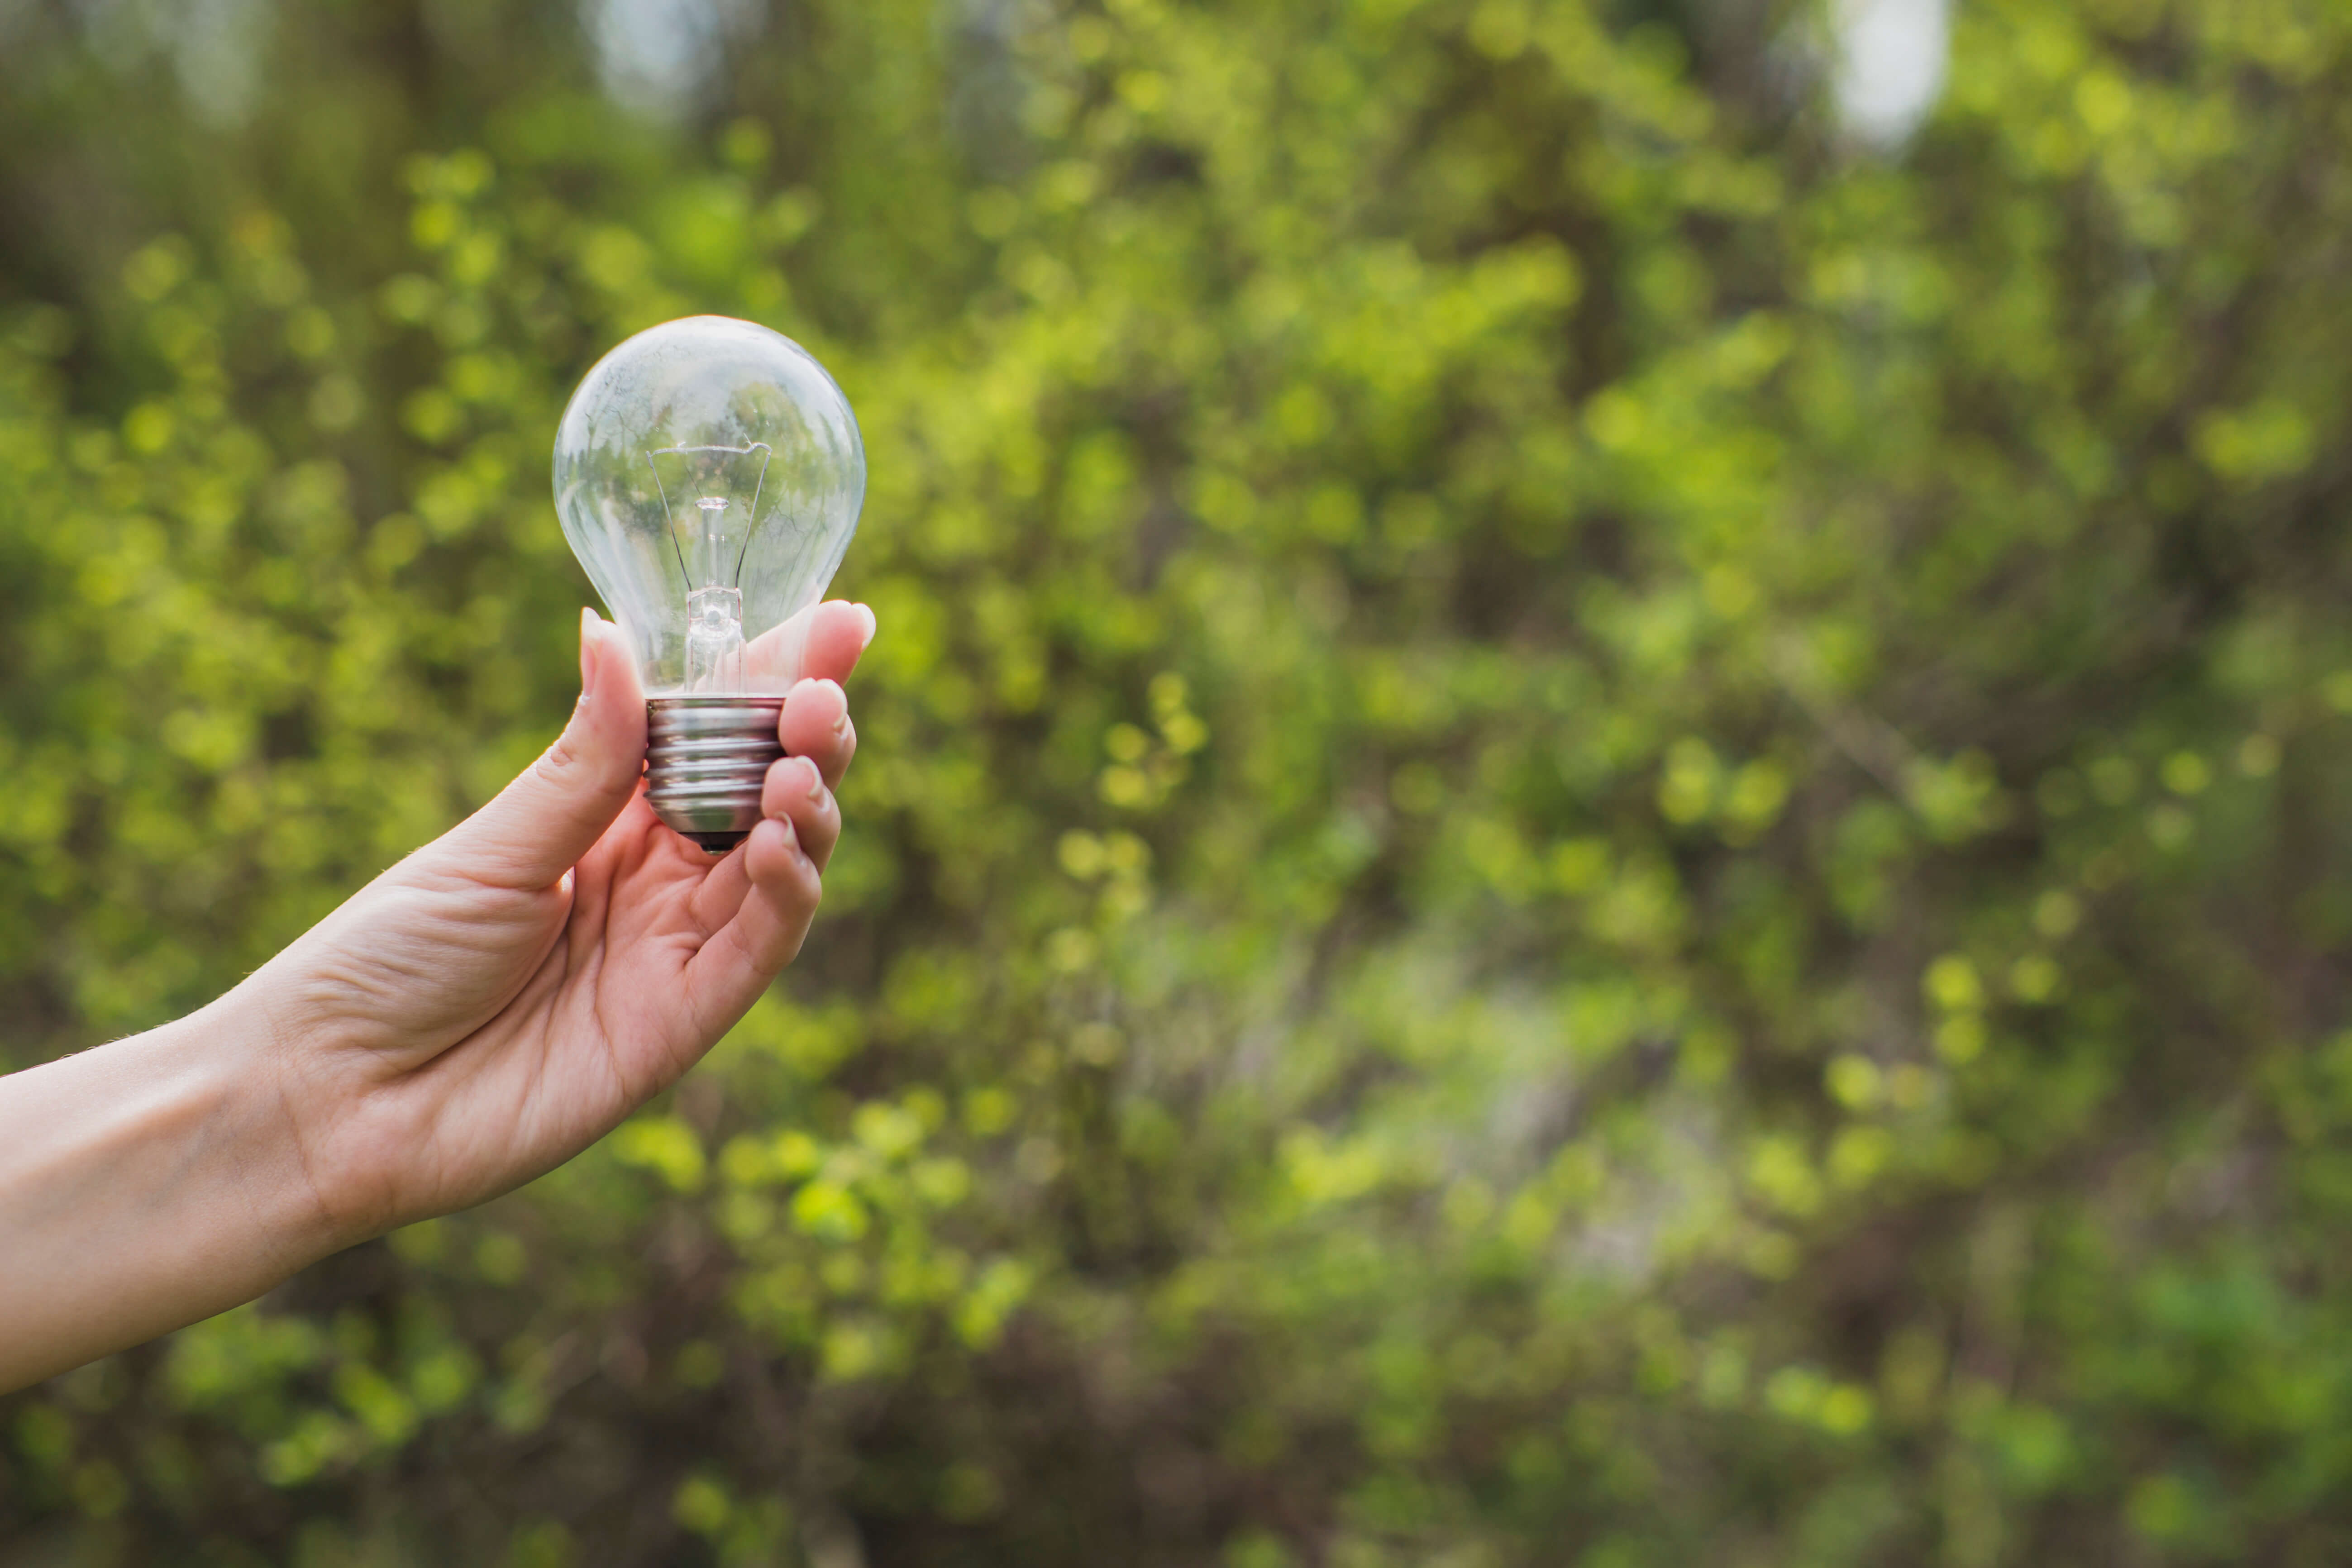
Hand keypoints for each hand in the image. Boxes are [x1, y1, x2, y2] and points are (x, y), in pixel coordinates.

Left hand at [244, 599, 872, 1243]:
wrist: (328, 1098)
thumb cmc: (385, 961)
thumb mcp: (490, 848)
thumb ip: (583, 760)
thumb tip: (612, 629)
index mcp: (606, 820)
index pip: (714, 733)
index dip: (776, 676)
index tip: (839, 620)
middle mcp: (655, 881)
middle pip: (765, 793)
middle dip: (809, 735)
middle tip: (823, 693)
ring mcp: (673, 951)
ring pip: (780, 866)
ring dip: (806, 807)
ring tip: (799, 764)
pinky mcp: (679, 1023)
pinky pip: (757, 948)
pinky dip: (784, 891)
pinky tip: (776, 839)